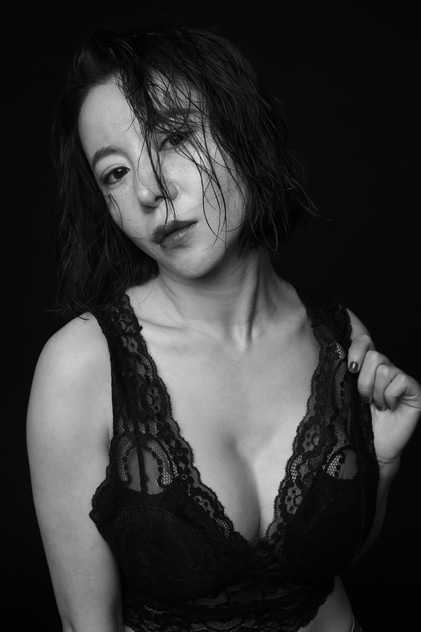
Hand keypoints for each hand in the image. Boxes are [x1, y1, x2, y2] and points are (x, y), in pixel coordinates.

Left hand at [348, 333, 420, 465]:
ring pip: (385, 369)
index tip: (350, 369)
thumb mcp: (347, 392)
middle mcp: (387, 369)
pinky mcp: (416, 391)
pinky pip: (400, 380)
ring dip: (376, 392)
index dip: (356, 349)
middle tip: (365, 399)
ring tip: (377, 406)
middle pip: (374, 356)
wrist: (372, 446)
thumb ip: (346, 373)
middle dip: (364, 381)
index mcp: (369, 367)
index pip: (365, 341)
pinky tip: (389, 407)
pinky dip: (390, 396)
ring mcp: (402, 380)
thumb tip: (337, 352)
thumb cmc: (358, 421)